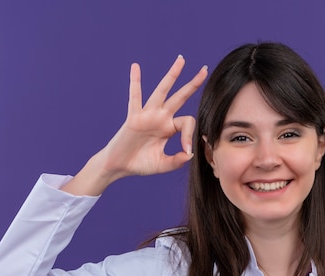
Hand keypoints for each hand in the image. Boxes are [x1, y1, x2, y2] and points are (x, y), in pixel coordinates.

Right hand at [62, 56, 207, 195]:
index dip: (189, 136)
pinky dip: (134, 82)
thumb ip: (176, 161)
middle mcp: (160, 118)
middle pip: (180, 97)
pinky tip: (135, 66)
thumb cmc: (140, 164)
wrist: (120, 166)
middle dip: (192, 84)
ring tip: (181, 60)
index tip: (186, 151)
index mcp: (169, 128)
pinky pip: (135, 97)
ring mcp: (148, 115)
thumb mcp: (162, 165)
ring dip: (172, 75)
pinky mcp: (134, 117)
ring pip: (162, 91)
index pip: (187, 123)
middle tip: (204, 71)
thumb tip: (190, 154)